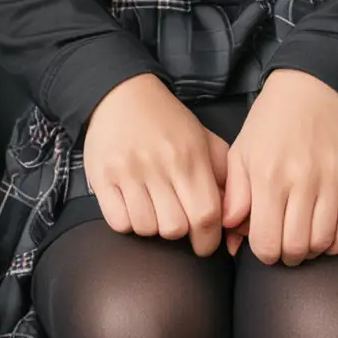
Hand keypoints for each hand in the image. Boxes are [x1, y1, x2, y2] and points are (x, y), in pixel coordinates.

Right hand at [83, 74, 229, 256]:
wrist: (121, 94)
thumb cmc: (166, 121)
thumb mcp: (203, 139)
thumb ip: (224, 174)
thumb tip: (236, 214)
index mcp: (189, 157)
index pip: (206, 215)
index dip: (208, 239)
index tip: (205, 243)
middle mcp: (159, 165)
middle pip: (175, 228)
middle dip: (178, 232)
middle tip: (175, 219)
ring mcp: (128, 172)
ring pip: (146, 228)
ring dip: (151, 226)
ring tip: (152, 207)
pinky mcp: (102, 178)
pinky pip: (118, 221)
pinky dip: (127, 221)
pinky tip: (132, 205)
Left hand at [221, 68, 337, 265]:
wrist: (311, 89)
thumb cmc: (270, 123)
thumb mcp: (242, 153)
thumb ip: (235, 195)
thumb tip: (231, 230)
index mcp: (267, 178)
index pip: (266, 241)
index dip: (264, 254)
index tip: (265, 247)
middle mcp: (300, 182)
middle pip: (296, 247)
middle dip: (287, 256)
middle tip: (284, 247)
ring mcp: (330, 181)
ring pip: (324, 240)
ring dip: (312, 251)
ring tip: (304, 241)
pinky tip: (328, 237)